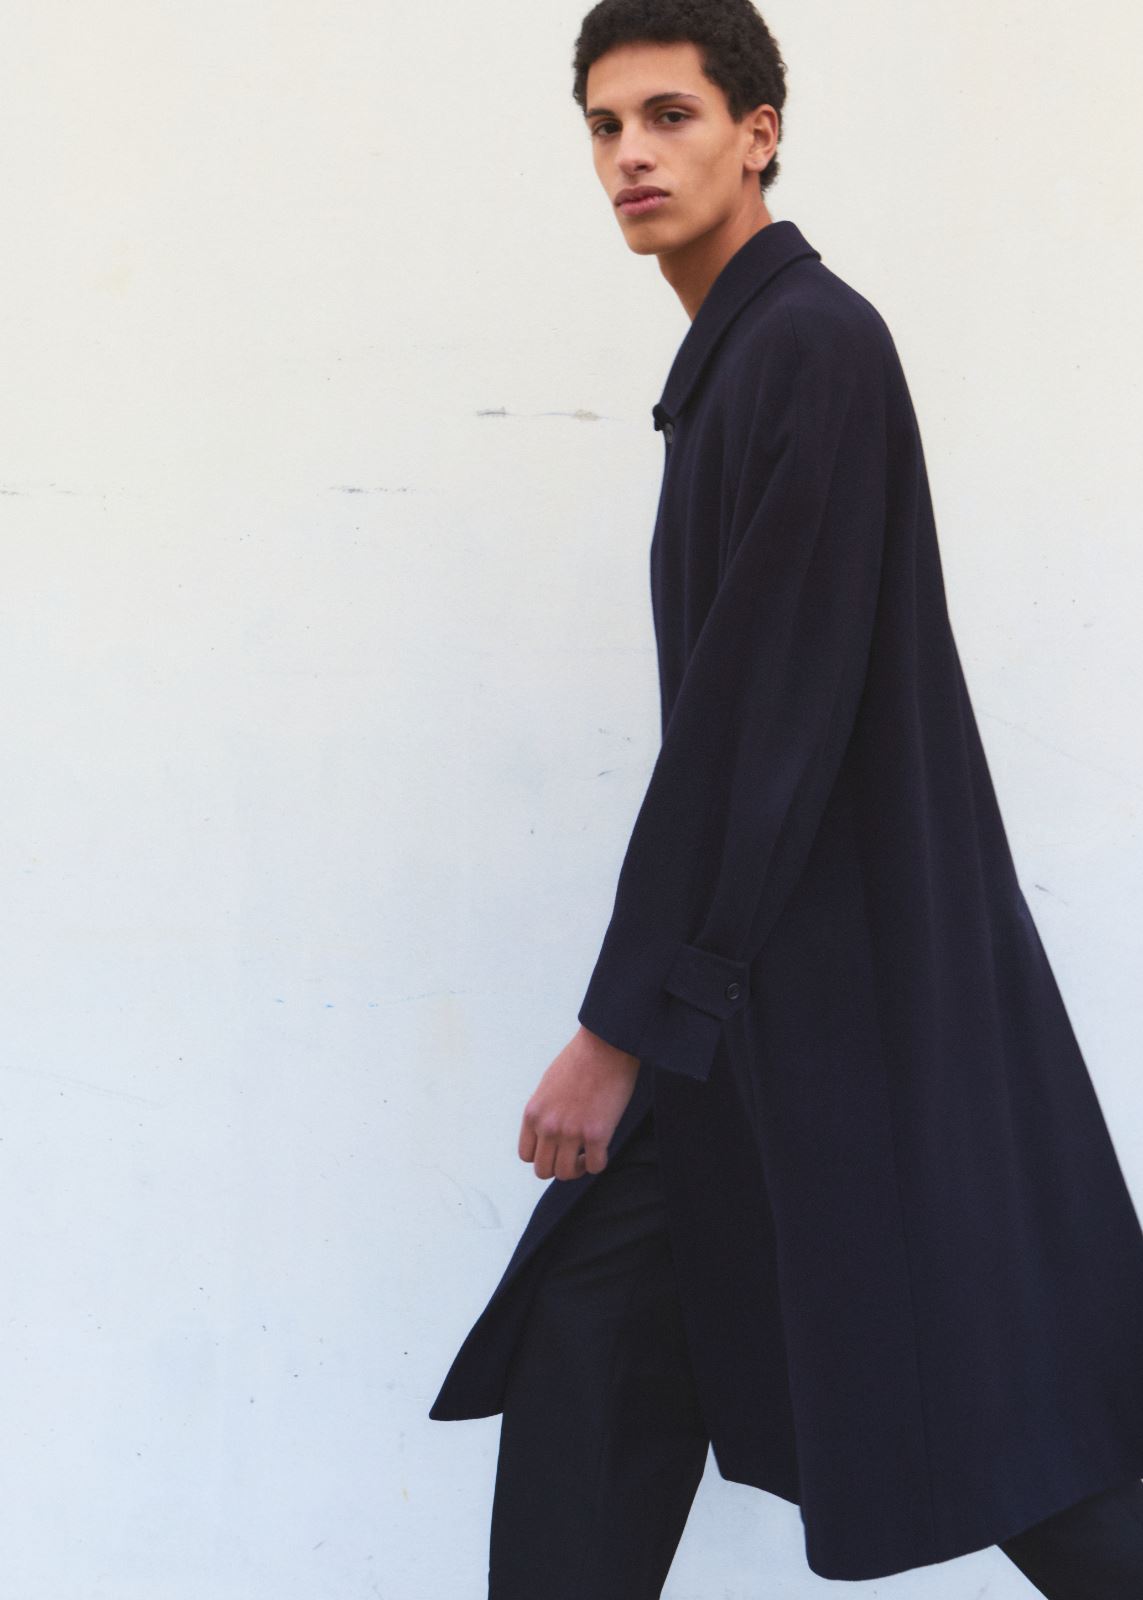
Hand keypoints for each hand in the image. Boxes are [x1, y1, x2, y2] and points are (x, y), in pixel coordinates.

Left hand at [518, 1025, 639, 1180]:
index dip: (543, 1156)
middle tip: (574, 1155)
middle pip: (544, 1170)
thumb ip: (545, 1112)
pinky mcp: (597, 1134)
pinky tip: (603, 1150)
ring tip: (588, 1153)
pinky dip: (599, 1163)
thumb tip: (549, 1134)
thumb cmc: (580, 1060)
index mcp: (533, 1114)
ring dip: (578, 1169)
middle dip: (559, 1166)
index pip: (526, 1155)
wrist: (605, 1045)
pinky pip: (596, 1167)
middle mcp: (548, 1127)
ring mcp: (571, 1132)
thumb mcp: (548, 1086)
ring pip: (566, 1174)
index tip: (557, 1149)